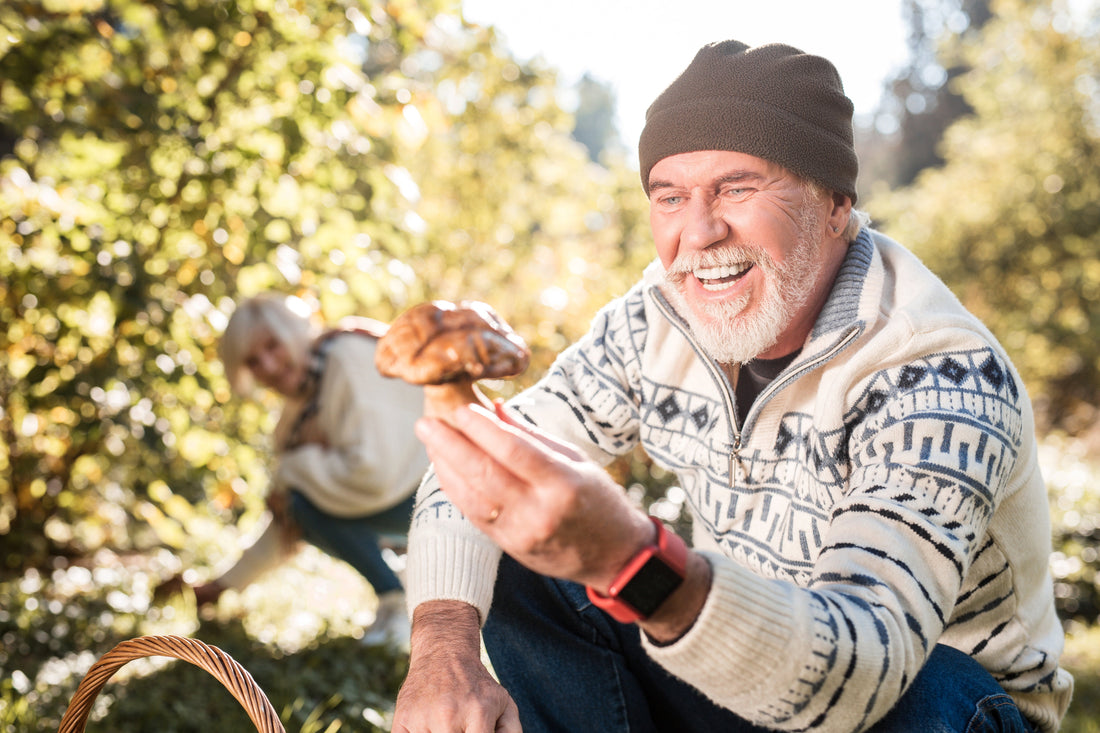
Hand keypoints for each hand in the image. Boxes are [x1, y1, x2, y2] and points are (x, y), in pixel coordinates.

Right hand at [392, 600, 520, 732]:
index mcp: (479, 712)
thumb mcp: (502, 702)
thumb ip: (511, 732)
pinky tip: (428, 727)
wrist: (443, 653)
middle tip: (460, 727)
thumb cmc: (476, 685)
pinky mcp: (402, 720)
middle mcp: (449, 716)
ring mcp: (423, 719)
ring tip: (446, 725)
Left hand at [414, 403, 652, 590]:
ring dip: (445, 466)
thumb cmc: (598, 499)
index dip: (482, 428)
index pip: (513, 450)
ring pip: (471, 497)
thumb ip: (532, 437)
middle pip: (484, 473)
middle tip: (426, 422)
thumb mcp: (575, 460)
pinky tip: (444, 468)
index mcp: (562, 483)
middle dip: (450, 445)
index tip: (459, 408)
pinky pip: (473, 515)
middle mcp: (539, 511)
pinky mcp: (509, 548)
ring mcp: (521, 533)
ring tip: (430, 440)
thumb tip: (493, 409)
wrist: (614, 556)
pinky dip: (455, 489)